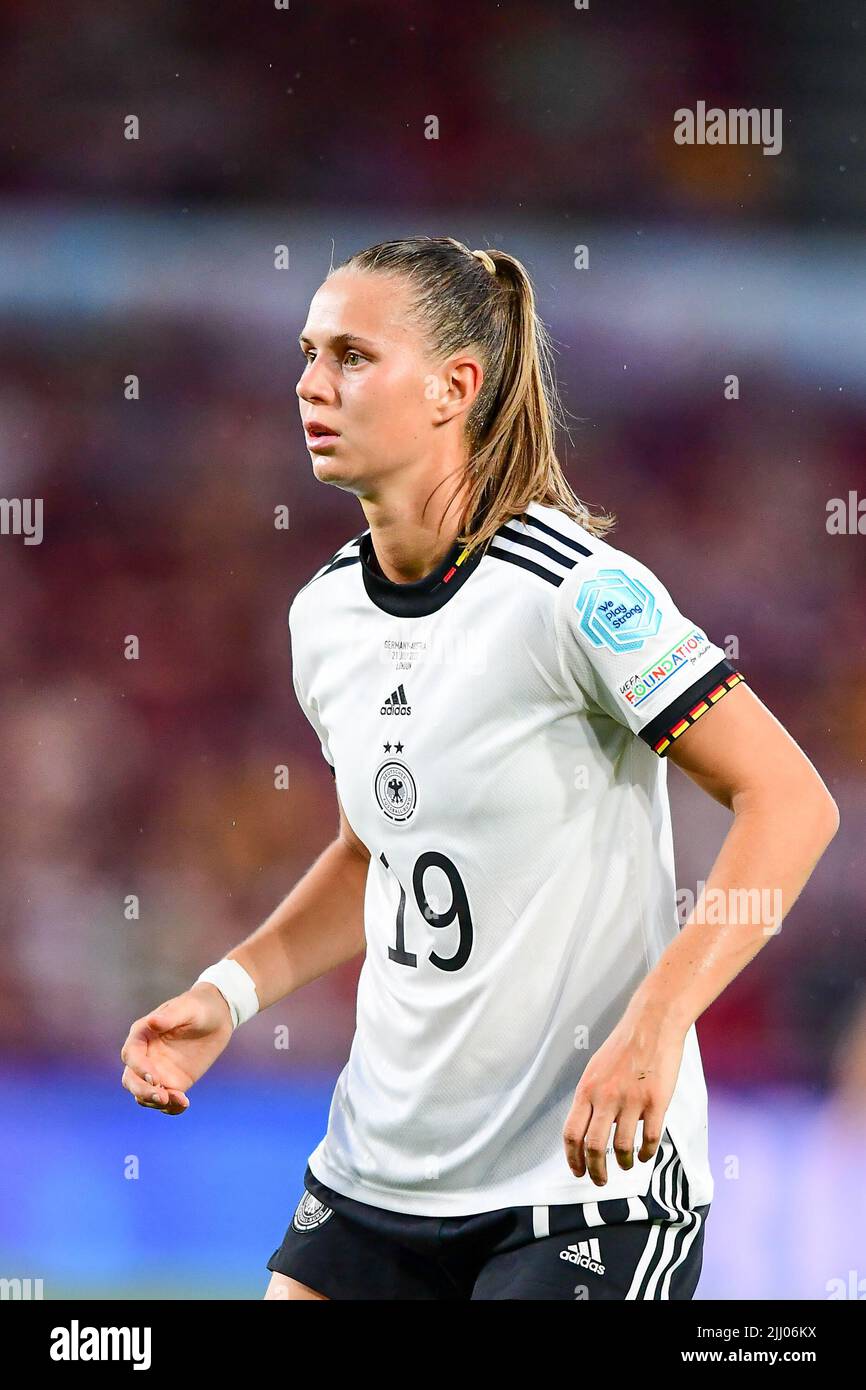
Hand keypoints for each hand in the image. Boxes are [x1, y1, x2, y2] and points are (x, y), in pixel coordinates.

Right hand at [120, 984, 233, 1114]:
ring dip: (156, 1102)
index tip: (153, 1077)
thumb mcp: (188, 1008)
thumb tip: (152, 1022)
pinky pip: (165, 1101)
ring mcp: (157, 1071)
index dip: (138, 1068)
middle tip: (162, 1097)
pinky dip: (171, 1108)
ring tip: (181, 1100)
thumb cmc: (198, 1006)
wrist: (217, 1017)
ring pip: (144, 1094)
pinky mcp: (173, 1083)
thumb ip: (170, 1016)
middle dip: (143, 1091)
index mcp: (142, 1034)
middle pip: (131, 1079)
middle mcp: (145, 1055)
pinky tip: (184, 1104)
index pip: (131, 1054)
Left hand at [562, 1009, 685, 1184]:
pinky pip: (649, 1139)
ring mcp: (631, 1101)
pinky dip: (645, 1153)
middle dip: (595, 1171)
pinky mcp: (655, 1102)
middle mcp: (606, 1097)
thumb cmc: (623, 1047)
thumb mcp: (595, 1070)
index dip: (573, 1159)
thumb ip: (590, 1098)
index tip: (578, 1171)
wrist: (652, 1025)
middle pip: (594, 1147)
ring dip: (622, 1163)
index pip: (572, 1134)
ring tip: (625, 1164)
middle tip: (600, 1180)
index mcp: (587, 1090)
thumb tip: (585, 1128)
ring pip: (621, 1147)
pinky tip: (644, 1155)